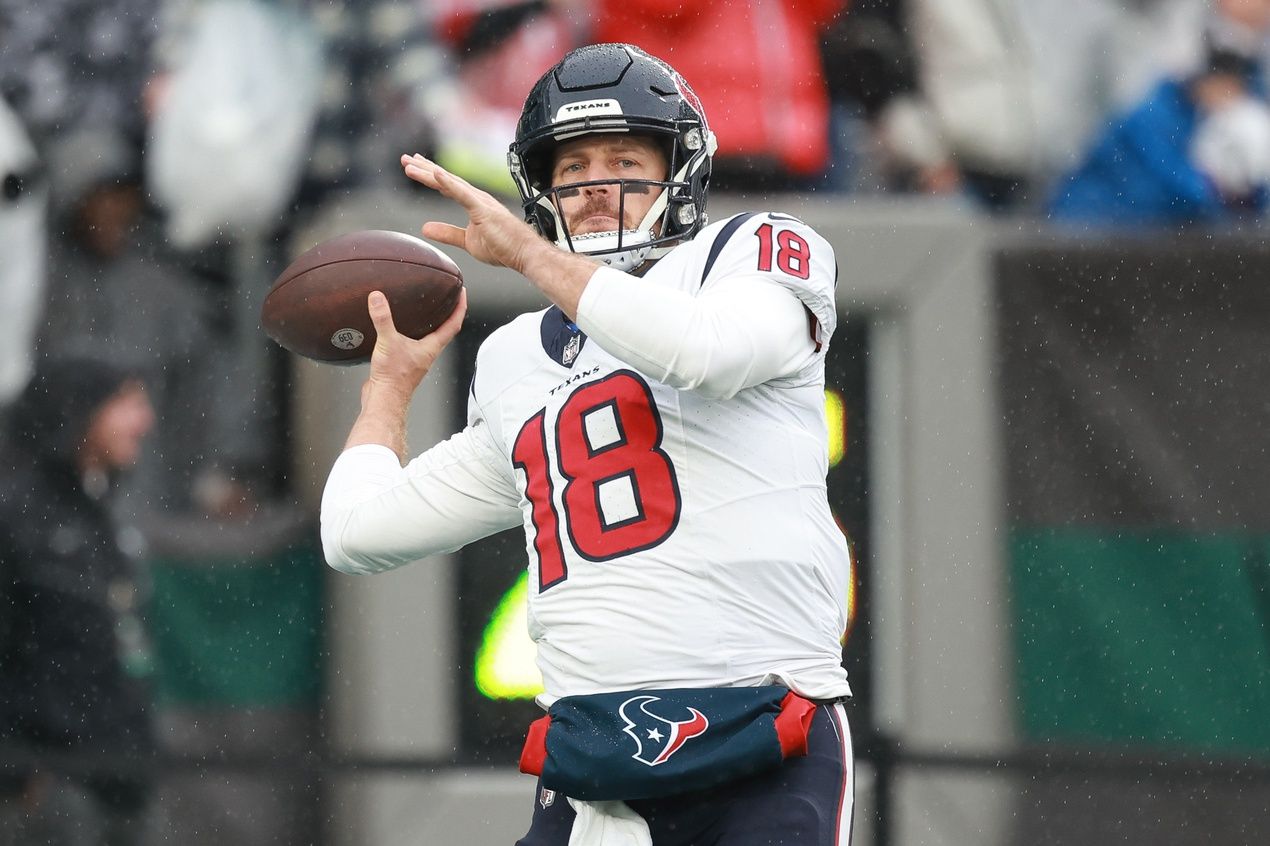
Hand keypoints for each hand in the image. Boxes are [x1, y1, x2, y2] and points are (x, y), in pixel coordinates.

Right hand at [364, 286, 467, 400]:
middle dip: (448, 313)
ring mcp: (416, 358)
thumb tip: (378, 298)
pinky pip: (412, 343)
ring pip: (429, 338)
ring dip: (431, 324)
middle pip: (444, 330)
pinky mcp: (404, 362)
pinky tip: (400, 328)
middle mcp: (427, 353)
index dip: (460, 308)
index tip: (463, 294)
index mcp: (431, 347)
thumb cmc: (394, 379)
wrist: (384, 399)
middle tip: (448, 298)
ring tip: (427, 309)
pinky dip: (412, 332)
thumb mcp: (388, 342)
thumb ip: (383, 319)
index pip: (454, 324)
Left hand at [401, 153, 546, 272]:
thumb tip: (425, 228)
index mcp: (473, 204)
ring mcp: (480, 202)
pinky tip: (435, 173)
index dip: (430, 176)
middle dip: (424, 168)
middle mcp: (476, 198)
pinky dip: (448, 183)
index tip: (415, 167)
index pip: (447, 186)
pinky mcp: (484, 210)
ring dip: (429, 172)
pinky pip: (463, 194)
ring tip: (411, 164)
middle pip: (446, 179)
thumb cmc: (504, 247)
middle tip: (405, 158)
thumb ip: (447, 233)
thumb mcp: (467, 241)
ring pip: (450, 183)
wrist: (525, 254)